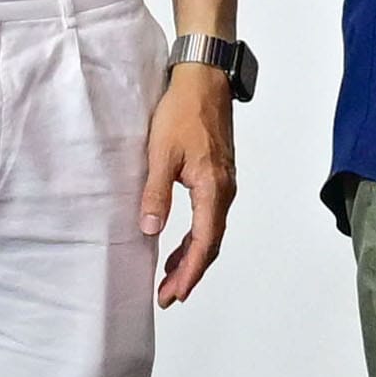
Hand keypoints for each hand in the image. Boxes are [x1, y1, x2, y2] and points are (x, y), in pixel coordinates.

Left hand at [139, 56, 239, 306]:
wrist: (205, 80)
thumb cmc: (183, 111)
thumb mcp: (161, 154)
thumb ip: (157, 194)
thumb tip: (150, 229)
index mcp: (213, 189)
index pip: (204, 243)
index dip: (189, 272)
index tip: (174, 293)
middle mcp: (225, 191)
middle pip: (211, 244)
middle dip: (190, 272)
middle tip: (169, 296)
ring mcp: (224, 184)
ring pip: (210, 232)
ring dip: (192, 257)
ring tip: (170, 278)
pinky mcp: (218, 177)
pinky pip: (209, 218)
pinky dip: (195, 237)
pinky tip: (177, 244)